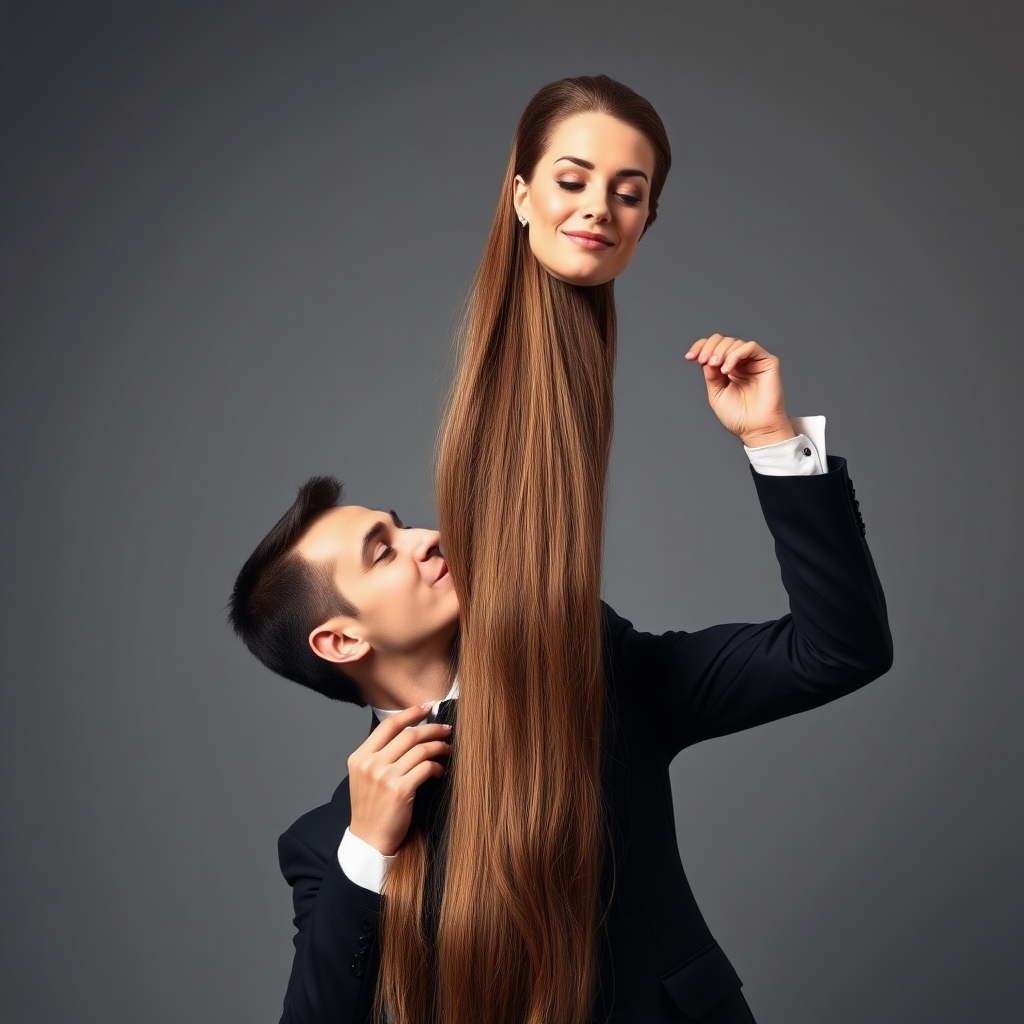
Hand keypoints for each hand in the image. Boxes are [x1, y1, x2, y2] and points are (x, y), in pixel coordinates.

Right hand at [347, 703, 452, 856]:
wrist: (369, 840)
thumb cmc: (371, 808)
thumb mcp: (364, 777)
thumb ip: (379, 755)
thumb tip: (409, 733)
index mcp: (360, 757)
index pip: (388, 725)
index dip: (410, 713)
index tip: (426, 708)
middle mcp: (371, 764)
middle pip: (408, 735)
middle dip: (432, 728)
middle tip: (446, 729)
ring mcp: (385, 777)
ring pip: (420, 749)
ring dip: (438, 746)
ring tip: (447, 748)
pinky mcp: (401, 791)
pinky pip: (426, 768)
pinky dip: (437, 766)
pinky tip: (440, 770)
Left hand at [685, 334, 794, 446]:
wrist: (755, 429)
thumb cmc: (738, 416)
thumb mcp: (715, 393)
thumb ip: (711, 374)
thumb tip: (706, 357)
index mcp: (728, 368)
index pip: (714, 347)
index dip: (701, 346)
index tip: (689, 357)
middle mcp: (741, 362)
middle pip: (723, 341)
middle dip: (709, 348)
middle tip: (704, 361)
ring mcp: (754, 362)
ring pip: (735, 342)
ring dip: (721, 352)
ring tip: (719, 369)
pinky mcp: (768, 362)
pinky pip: (750, 347)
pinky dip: (735, 354)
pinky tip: (727, 369)